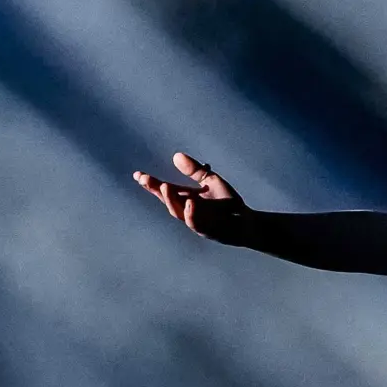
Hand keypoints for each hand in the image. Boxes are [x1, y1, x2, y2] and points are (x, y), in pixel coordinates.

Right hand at [132, 151, 254, 244]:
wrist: (248, 222)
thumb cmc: (228, 203)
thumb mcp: (211, 181)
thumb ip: (195, 170)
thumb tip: (176, 155)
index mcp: (186, 198)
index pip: (166, 190)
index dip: (152, 184)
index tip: (137, 175)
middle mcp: (188, 211)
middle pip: (169, 201)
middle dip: (157, 190)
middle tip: (145, 179)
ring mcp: (197, 222)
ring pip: (179, 213)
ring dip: (171, 200)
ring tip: (164, 186)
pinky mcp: (209, 231)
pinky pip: (197, 224)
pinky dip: (192, 214)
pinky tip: (190, 202)